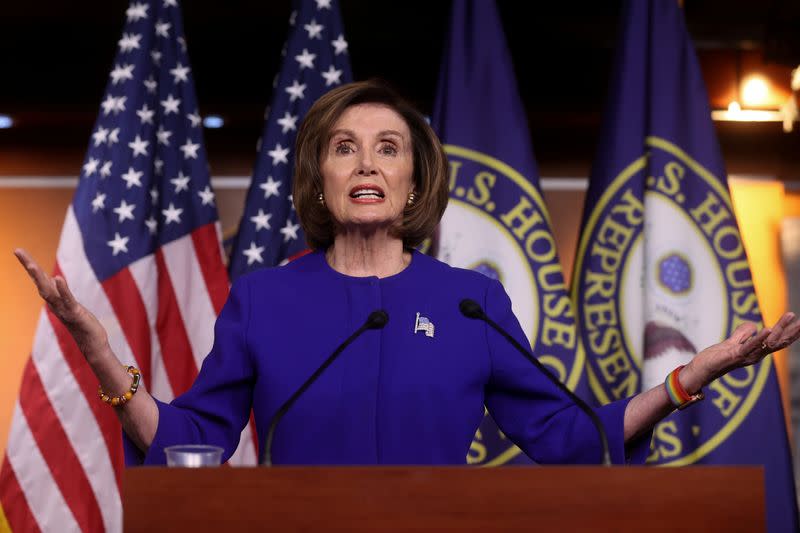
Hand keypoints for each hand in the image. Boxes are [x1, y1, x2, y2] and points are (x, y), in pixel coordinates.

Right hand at [14, 248, 108, 356]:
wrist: (91, 343)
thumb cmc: (82, 324)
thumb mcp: (70, 304)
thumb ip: (61, 293)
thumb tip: (54, 280)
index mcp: (54, 298)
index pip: (40, 278)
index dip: (29, 264)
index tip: (19, 250)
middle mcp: (54, 303)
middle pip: (39, 281)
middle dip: (28, 265)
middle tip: (17, 250)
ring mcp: (63, 309)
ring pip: (48, 291)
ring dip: (39, 278)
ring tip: (30, 264)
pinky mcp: (75, 313)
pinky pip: (67, 300)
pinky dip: (62, 289)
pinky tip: (58, 278)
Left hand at [681, 313, 799, 393]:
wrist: (701, 370)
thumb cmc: (716, 358)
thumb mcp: (732, 343)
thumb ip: (743, 334)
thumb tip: (754, 325)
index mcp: (756, 352)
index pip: (777, 341)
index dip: (790, 333)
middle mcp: (755, 355)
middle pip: (778, 342)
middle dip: (791, 330)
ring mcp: (746, 356)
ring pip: (768, 342)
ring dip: (780, 328)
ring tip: (790, 316)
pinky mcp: (735, 355)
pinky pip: (750, 346)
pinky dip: (760, 338)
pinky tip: (768, 328)